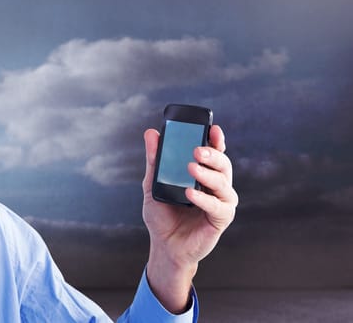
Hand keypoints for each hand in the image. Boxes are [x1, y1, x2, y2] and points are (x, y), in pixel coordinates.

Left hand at [141, 125, 237, 312]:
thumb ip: (155, 160)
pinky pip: (218, 207)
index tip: (212, 128)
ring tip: (191, 168)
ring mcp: (220, 203)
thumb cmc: (162, 215)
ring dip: (209, 174)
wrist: (164, 246)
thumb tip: (150, 133)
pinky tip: (191, 193)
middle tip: (197, 149)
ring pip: (224, 183)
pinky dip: (205, 199)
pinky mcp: (220, 220)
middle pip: (223, 165)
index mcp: (203, 175)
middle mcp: (215, 186)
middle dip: (213, 154)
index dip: (216, 140)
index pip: (214, 153)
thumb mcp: (153, 184)